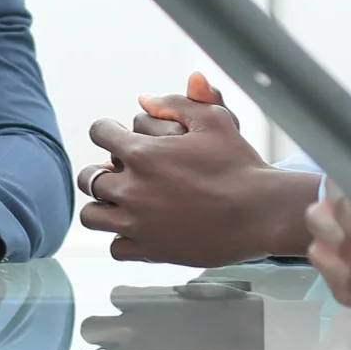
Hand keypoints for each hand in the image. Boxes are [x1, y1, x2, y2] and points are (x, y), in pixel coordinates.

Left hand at [78, 72, 314, 263]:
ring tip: (118, 202)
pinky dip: (122, 239)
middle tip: (117, 171)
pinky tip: (138, 229)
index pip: (99, 133)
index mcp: (142, 153)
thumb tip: (144, 98)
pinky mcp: (151, 250)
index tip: (115, 135)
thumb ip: (174, 104)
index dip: (107, 130)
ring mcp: (138, 223)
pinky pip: (115, 248)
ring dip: (102, 206)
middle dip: (99, 170)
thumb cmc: (240, 164)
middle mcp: (132, 189)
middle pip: (89, 177)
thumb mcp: (213, 119)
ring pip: (91, 216)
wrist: (261, 212)